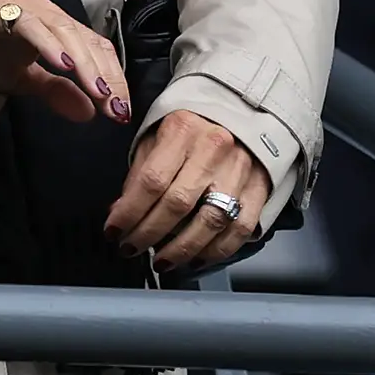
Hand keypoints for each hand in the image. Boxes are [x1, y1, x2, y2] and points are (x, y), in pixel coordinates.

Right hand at [0, 0, 131, 126]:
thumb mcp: (22, 80)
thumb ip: (56, 92)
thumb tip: (90, 113)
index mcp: (56, 24)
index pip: (96, 48)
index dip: (113, 78)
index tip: (120, 111)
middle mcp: (44, 9)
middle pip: (86, 40)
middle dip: (105, 76)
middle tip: (114, 108)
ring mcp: (22, 5)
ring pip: (64, 31)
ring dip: (84, 65)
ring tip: (98, 92)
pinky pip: (30, 25)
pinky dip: (49, 45)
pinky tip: (62, 66)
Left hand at [104, 108, 268, 273]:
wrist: (242, 113)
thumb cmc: (192, 128)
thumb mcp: (157, 136)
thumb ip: (139, 173)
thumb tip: (119, 212)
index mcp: (182, 131)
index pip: (151, 180)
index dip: (129, 212)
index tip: (113, 231)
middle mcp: (214, 151)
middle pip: (178, 203)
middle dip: (149, 233)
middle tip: (130, 249)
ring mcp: (241, 172)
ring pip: (211, 221)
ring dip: (182, 249)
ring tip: (161, 261)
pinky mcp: (261, 190)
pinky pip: (240, 229)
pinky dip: (217, 250)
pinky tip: (197, 258)